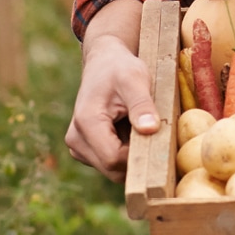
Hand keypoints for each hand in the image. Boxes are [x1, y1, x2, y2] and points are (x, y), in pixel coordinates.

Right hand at [65, 0, 160, 181]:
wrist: (105, 64)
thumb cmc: (121, 69)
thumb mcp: (136, 80)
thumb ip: (142, 105)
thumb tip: (149, 129)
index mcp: (86, 122)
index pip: (113, 159)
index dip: (139, 156)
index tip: (158, 139)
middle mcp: (76, 139)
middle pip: (113, 169)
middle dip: (137, 158)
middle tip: (154, 133)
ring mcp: (79, 147)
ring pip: (113, 170)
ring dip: (132, 155)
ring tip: (140, 127)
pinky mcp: (86, 150)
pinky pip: (111, 164)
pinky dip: (127, 153)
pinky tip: (133, 132)